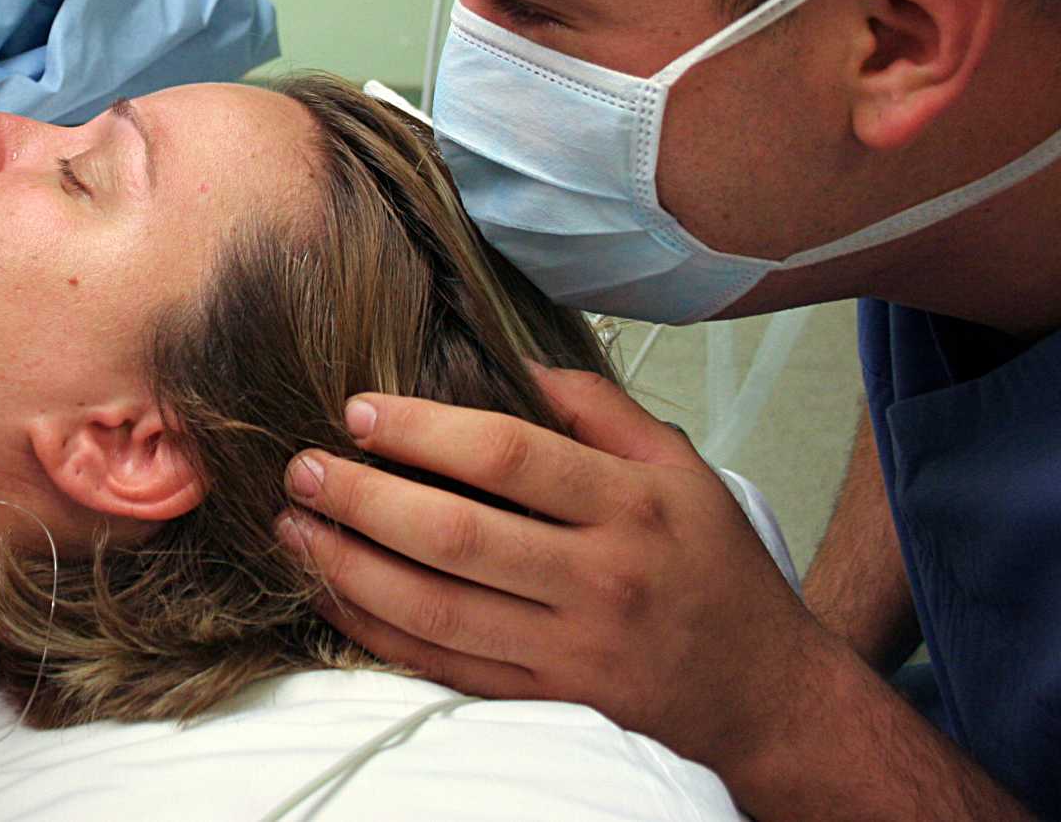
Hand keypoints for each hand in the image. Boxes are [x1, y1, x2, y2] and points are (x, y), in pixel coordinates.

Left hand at [280, 367, 840, 784]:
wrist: (766, 697)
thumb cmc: (714, 568)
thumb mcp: (681, 468)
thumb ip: (599, 408)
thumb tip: (514, 359)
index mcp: (629, 506)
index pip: (507, 457)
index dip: (422, 430)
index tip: (358, 410)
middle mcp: (598, 579)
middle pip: (457, 535)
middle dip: (364, 498)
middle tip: (302, 468)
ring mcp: (571, 650)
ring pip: (437, 610)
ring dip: (351, 567)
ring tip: (294, 528)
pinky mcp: (549, 702)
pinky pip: (445, 668)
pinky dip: (378, 632)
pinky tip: (331, 594)